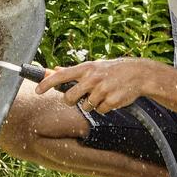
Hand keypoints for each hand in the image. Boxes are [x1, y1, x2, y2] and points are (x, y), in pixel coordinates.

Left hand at [33, 57, 161, 114]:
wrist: (139, 74)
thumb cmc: (112, 70)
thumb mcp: (93, 66)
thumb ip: (73, 71)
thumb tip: (53, 70)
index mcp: (86, 68)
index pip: (60, 76)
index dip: (47, 84)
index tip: (37, 91)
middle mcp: (92, 78)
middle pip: (69, 98)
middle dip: (71, 101)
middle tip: (79, 97)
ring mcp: (102, 90)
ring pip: (86, 106)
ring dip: (92, 104)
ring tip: (102, 93)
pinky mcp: (112, 101)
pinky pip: (100, 110)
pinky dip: (104, 107)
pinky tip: (111, 98)